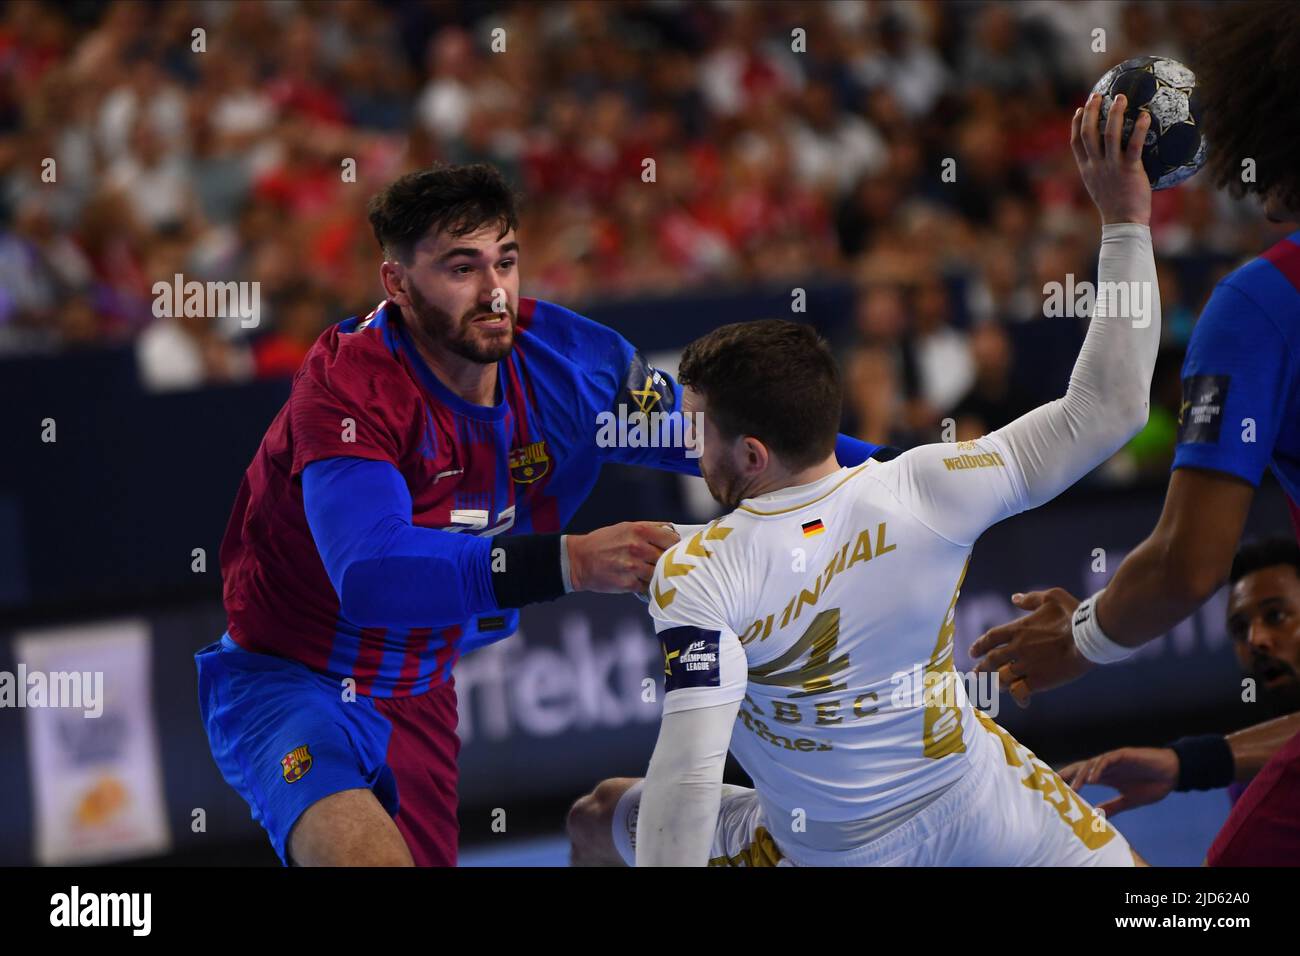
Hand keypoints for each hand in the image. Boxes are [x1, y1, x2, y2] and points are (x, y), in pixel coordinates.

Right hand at [567, 522, 679, 593]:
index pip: (671, 539)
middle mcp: (638, 548)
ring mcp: (633, 567)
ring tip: (654, 574)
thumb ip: (649, 529)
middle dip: (668, 562)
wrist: (580, 560)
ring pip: (659, 574)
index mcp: (639, 530)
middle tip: (666, 564)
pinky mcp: (628, 583)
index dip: (676, 545)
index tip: (675, 549)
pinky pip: (648, 587)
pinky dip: (648, 586)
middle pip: (667, 557)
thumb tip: (672, 532)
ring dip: (659, 575)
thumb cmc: (604, 542)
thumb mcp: (625, 527)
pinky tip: (642, 581)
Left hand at [970, 587, 1095, 706]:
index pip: (991, 638)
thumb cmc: (1074, 614)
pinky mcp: (1039, 680)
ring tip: (995, 687)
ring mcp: (1027, 665)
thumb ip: (1031, 599)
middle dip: (982, 668)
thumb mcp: (1051, 597)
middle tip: (976, 673)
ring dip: (997, 683)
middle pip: (992, 660)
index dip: (980, 645)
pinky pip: (1020, 692)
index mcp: (1018, 628)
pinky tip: (1021, 701)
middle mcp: (1018, 648)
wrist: (1089, 636)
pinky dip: (1018, 697)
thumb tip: (1014, 598)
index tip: (973, 652)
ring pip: (1002, 678)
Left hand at [1058, 747, 1178, 816]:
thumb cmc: (1152, 784)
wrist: (1172, 774)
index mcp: (1106, 776)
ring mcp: (1114, 759)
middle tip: (1054, 786)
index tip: (1054, 791)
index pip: (1081, 777)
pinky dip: (1099, 768)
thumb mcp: (1129, 800)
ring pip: (1091, 764)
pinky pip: (1107, 759)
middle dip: (1067, 776)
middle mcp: (1106, 767)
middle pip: (1081, 768)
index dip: (1068, 781)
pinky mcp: (1124, 754)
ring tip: (1074, 788)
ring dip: (1081, 775)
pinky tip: (1093, 779)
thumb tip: (1098, 816)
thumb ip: (1113, 806)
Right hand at [1072, 92, 1151, 225]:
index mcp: (1087, 170)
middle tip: (1098, 95)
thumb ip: (1103, 171)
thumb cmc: (1116, 206)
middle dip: (1091, 111)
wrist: (1123, 222)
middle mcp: (1096, 165)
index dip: (1076, 124)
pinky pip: (1133, 145)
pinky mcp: (1128, 170)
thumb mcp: (1102, 187)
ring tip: (1120, 97)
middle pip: (1088, 133)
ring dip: (1114, 113)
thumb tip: (1114, 158)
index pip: (1076, 143)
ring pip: (1109, 134)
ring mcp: (1111, 167)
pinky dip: (1139, 128)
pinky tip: (1145, 115)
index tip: (1080, 109)